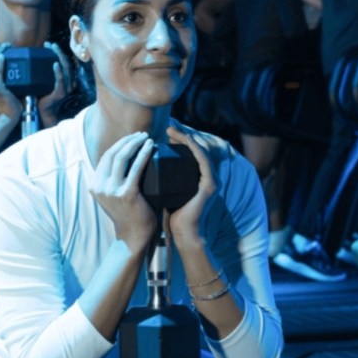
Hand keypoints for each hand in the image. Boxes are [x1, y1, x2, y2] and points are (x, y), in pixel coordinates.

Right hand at [0, 42, 21, 122]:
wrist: (10, 114)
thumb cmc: (10, 100)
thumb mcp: (3, 86)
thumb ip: (2, 77)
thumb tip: (10, 64)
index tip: (4, 47)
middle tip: (8, 44)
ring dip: (0, 53)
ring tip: (8, 47)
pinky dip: (0, 62)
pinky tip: (4, 56)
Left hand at [39, 41, 73, 125]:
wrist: (42, 112)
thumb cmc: (41, 96)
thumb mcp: (44, 81)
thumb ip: (43, 72)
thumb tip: (32, 58)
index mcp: (67, 80)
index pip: (66, 62)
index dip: (60, 52)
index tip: (50, 44)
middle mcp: (69, 83)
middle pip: (67, 63)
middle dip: (59, 51)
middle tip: (50, 44)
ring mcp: (66, 88)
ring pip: (65, 69)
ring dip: (59, 57)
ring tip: (52, 48)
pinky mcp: (60, 93)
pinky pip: (60, 80)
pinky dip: (58, 71)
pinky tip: (55, 64)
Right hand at [90, 132, 156, 249]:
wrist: (134, 234)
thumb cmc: (130, 212)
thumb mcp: (114, 194)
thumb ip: (113, 178)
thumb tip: (124, 156)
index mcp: (94, 184)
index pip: (106, 157)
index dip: (120, 144)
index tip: (133, 137)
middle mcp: (99, 186)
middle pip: (113, 154)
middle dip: (128, 140)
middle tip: (142, 135)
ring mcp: (111, 190)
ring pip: (122, 158)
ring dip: (135, 143)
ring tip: (147, 138)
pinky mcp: (126, 194)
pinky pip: (136, 168)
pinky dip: (143, 154)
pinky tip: (150, 146)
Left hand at [164, 126, 215, 248]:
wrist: (183, 233)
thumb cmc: (173, 213)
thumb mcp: (167, 190)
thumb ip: (163, 178)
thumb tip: (146, 163)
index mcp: (197, 176)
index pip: (190, 152)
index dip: (180, 139)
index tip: (165, 130)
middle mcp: (207, 175)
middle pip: (196, 148)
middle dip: (182, 134)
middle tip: (168, 125)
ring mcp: (210, 179)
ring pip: (200, 151)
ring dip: (186, 138)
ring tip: (171, 130)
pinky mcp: (210, 185)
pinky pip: (203, 161)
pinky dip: (194, 148)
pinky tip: (184, 140)